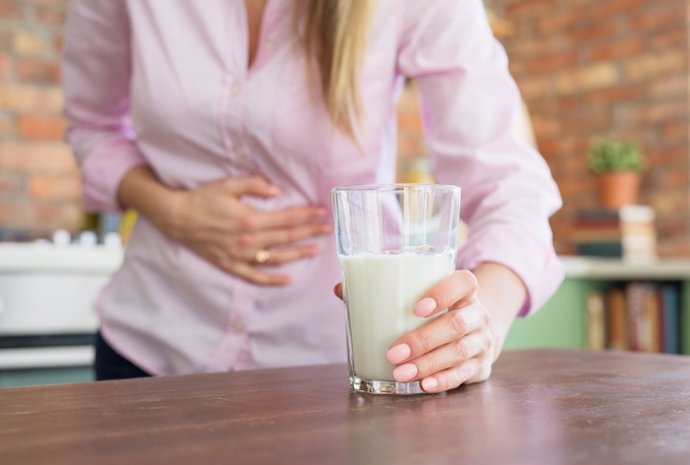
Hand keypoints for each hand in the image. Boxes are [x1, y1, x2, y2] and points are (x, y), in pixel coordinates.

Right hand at [162, 176, 330, 283]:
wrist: (176, 217)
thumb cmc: (202, 199)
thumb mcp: (228, 185)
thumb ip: (255, 185)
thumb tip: (278, 191)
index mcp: (250, 219)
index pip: (286, 218)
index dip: (306, 215)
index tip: (322, 212)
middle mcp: (248, 240)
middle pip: (286, 237)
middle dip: (310, 232)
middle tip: (328, 229)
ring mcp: (240, 255)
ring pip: (276, 257)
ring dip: (298, 254)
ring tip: (315, 249)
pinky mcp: (230, 265)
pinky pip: (255, 276)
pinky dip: (272, 280)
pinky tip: (288, 279)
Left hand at [335, 270, 495, 392]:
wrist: (477, 335)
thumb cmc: (438, 313)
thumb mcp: (421, 298)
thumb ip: (383, 292)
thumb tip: (339, 288)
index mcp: (464, 292)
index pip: (464, 283)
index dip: (443, 293)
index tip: (416, 308)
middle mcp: (478, 314)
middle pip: (457, 324)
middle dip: (423, 340)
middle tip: (394, 352)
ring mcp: (482, 341)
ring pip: (459, 351)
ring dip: (428, 363)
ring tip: (400, 372)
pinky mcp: (481, 366)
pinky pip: (463, 374)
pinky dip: (443, 380)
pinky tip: (423, 384)